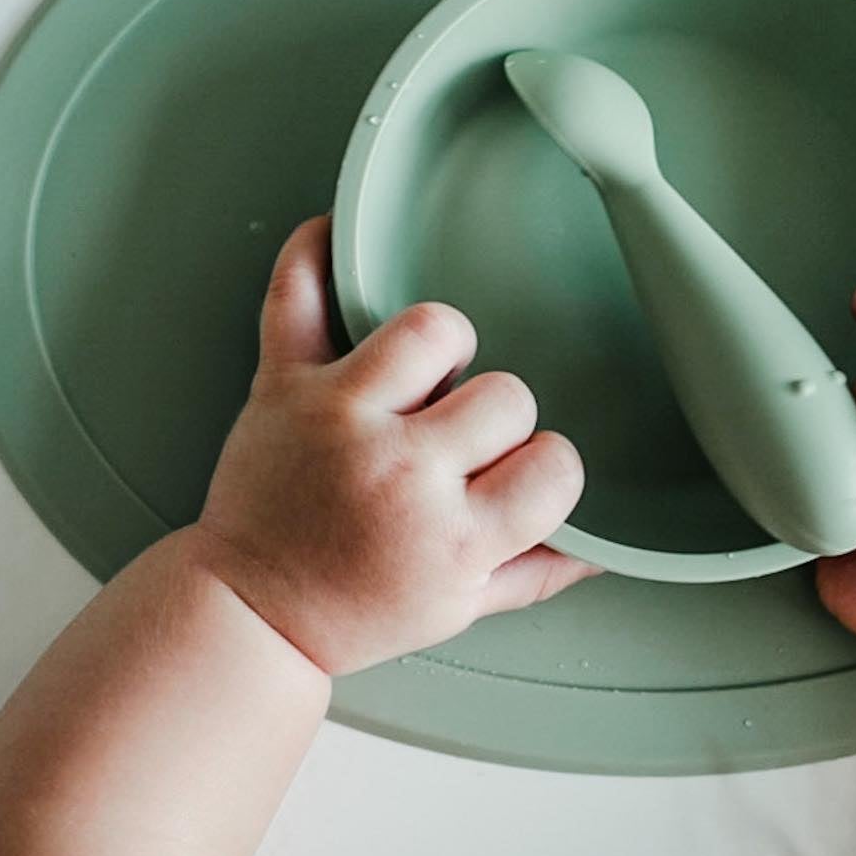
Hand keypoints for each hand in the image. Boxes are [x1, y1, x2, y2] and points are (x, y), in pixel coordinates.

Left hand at [191, 217, 594, 675]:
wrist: (251, 613)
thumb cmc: (353, 609)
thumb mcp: (458, 610)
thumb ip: (536, 572)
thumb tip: (605, 550)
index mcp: (453, 539)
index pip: (555, 466)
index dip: (546, 466)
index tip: (517, 474)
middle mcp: (400, 473)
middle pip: (506, 395)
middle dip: (495, 418)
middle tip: (459, 443)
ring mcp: (339, 420)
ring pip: (431, 329)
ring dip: (440, 345)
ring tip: (422, 380)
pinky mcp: (284, 386)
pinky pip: (298, 295)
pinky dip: (316, 257)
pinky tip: (342, 243)